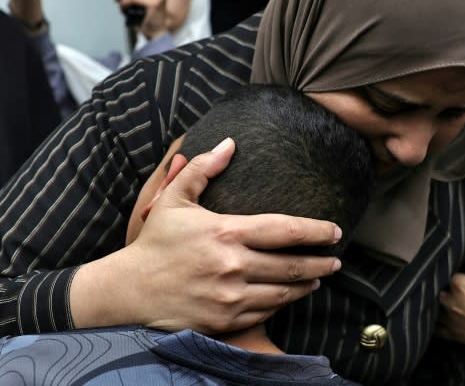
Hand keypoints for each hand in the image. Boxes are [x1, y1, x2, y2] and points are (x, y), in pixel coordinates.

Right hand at [70, 138, 343, 333]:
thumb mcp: (173, 198)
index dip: (316, 231)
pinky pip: (266, 313)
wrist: (128, 291)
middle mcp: (233, 266)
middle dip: (322, 263)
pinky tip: (289, 296)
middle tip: (336, 260)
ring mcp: (231, 297)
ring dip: (307, 285)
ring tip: (319, 278)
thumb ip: (204, 168)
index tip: (336, 231)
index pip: (285, 231)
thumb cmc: (154, 242)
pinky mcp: (226, 321)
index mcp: (226, 232)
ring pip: (284, 293)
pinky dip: (282, 303)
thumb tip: (231, 143)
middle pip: (293, 266)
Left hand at [435, 225, 464, 374]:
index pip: (444, 269)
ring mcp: (450, 320)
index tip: (448, 262)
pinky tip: (432, 318)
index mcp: (459, 284)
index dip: (446, 266)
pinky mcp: (453, 335)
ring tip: (434, 295)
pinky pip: (435, 329)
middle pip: (435, 287)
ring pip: (431, 308)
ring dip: (432, 302)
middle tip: (441, 277)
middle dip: (438, 283)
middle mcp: (449, 301)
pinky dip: (432, 324)